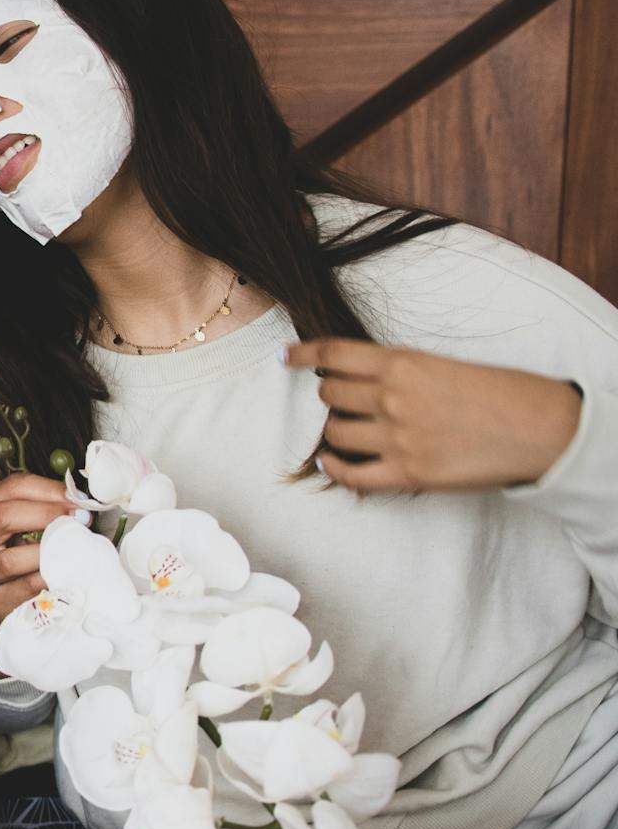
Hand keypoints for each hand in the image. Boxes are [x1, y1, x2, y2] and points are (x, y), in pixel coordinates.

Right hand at [0, 472, 80, 636]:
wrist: (4, 602)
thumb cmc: (18, 557)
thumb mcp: (22, 528)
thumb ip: (43, 510)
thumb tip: (79, 503)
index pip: (11, 488)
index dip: (47, 489)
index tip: (76, 498)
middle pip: (4, 516)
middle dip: (47, 514)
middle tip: (78, 519)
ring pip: (10, 560)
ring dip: (48, 552)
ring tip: (72, 549)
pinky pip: (25, 588)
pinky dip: (48, 579)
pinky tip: (64, 573)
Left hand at [286, 339, 582, 491]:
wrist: (542, 429)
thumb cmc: (503, 393)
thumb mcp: (444, 366)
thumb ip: (402, 371)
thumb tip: (366, 381)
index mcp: (402, 363)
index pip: (334, 354)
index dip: (304, 353)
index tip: (286, 357)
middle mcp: (392, 398)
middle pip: (329, 395)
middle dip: (329, 395)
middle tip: (340, 399)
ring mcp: (397, 438)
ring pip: (335, 432)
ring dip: (335, 431)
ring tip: (346, 430)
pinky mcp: (409, 474)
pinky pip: (352, 475)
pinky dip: (335, 468)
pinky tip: (330, 462)